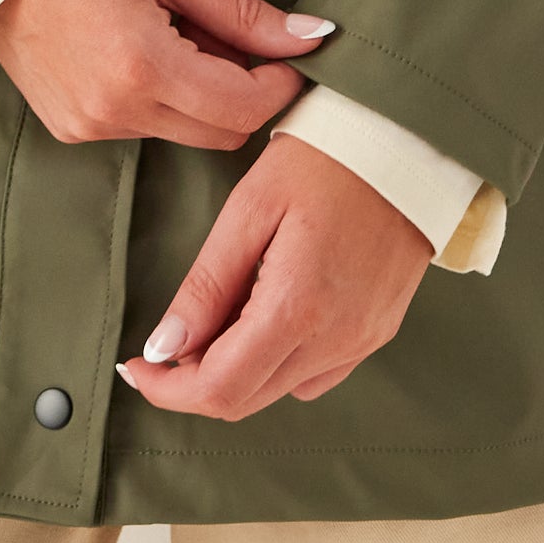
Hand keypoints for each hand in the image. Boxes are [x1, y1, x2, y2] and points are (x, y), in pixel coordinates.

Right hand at [0, 0, 333, 149]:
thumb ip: (242, 11)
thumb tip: (312, 36)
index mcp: (143, 66)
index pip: (244, 109)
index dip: (280, 83)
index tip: (288, 51)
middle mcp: (114, 111)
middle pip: (219, 132)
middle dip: (244, 91)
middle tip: (234, 36)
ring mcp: (87, 125)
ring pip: (182, 131)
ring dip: (200, 93)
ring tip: (175, 29)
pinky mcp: (69, 127)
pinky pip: (140, 126)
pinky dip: (159, 96)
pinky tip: (139, 46)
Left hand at [114, 134, 433, 417]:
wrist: (405, 142)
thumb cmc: (322, 161)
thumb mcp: (250, 208)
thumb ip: (207, 285)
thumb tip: (165, 347)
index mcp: (297, 307)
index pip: (221, 388)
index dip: (170, 390)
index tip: (138, 367)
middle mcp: (335, 340)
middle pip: (248, 399)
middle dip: (195, 382)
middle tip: (165, 345)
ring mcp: (362, 341)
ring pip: (281, 389)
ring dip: (238, 371)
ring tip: (219, 316)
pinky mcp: (378, 332)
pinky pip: (317, 373)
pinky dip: (280, 361)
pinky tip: (267, 315)